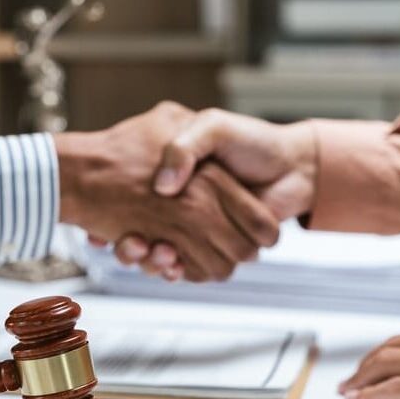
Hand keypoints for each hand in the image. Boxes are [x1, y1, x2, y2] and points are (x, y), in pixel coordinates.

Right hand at [113, 108, 317, 277]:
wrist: (293, 167)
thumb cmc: (252, 142)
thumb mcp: (211, 127)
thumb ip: (184, 147)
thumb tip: (163, 186)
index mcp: (175, 182)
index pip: (131, 205)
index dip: (116, 218)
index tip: (105, 223)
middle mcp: (181, 209)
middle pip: (140, 238)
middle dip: (131, 247)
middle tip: (128, 242)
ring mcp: (195, 232)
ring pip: (158, 258)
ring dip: (149, 261)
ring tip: (147, 250)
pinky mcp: (213, 251)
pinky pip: (186, 270)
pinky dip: (174, 271)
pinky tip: (170, 263)